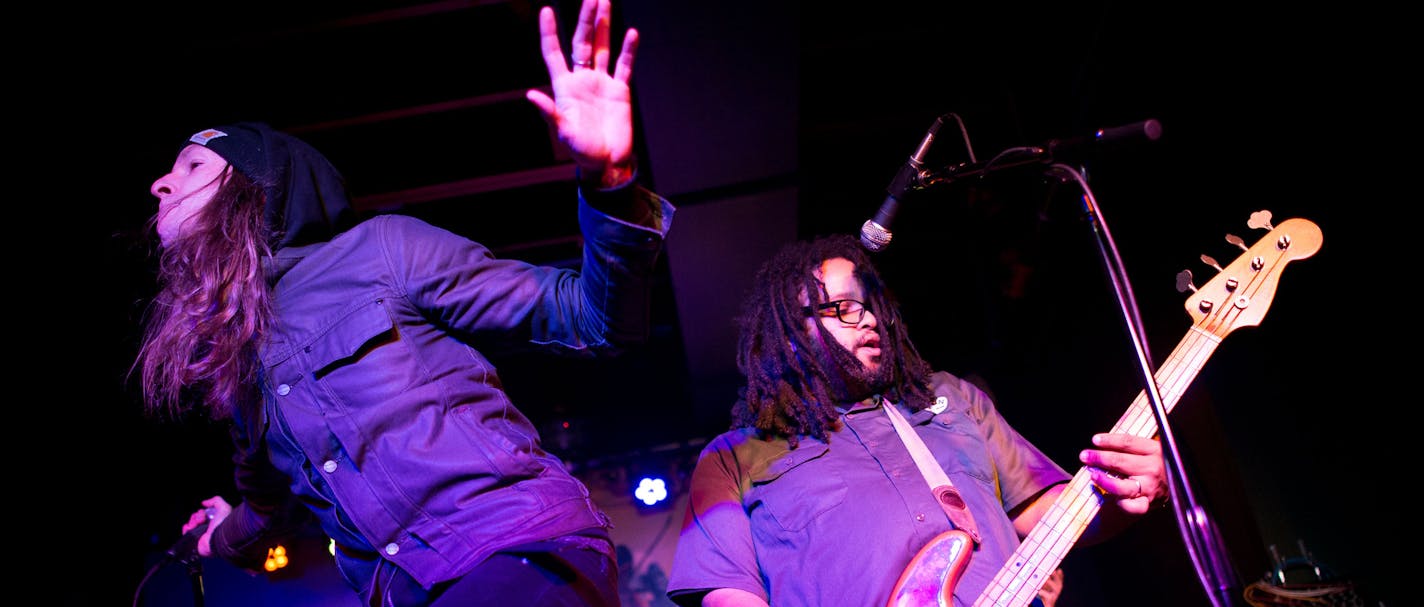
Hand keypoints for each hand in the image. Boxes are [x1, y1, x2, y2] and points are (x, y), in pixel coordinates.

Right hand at [180, 495, 232, 557]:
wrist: (219, 538)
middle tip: (201, 520)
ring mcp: (201, 536)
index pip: (203, 515)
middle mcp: (208, 529)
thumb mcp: (224, 507)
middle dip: (196, 517)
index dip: (200, 513)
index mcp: (214, 522)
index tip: (203, 513)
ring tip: (197, 524)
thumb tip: (204, 503)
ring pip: (190, 525)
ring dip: (192, 522)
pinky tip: (190, 527)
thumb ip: (216, 501)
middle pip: (196, 519)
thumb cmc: (223, 523)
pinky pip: (186, 533)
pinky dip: (186, 529)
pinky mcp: (195, 542)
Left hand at [526, 0, 639, 185]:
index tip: (545, 10)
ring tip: (604, 2)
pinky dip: (628, 50)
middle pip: (582, 42)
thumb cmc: (581, 150)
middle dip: (585, 19)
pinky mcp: (620, 91)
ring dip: (604, 26)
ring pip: (603, 47)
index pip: (554, 53)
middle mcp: (582, 80)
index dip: (549, 32)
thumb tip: (530, 95)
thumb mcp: (563, 131)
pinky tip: (631, 33)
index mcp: (565, 87)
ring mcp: (602, 83)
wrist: (607, 162)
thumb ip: (550, 112)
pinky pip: (624, 66)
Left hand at [1079, 433, 1166, 514]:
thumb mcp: (1151, 449)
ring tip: (1092, 474)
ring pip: (1121, 486)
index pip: (1128, 442)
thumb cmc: (1159, 464)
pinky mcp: (1148, 503)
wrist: (1180, 486)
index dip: (1109, 440)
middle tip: (1084, 455)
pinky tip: (1110, 496)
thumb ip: (1132, 445)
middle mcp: (1153, 468)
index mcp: (1155, 450)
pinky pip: (1131, 506)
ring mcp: (1150, 487)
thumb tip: (1102, 441)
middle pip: (1120, 461)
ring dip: (1103, 480)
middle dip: (1099, 458)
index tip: (1095, 440)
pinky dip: (1119, 502)